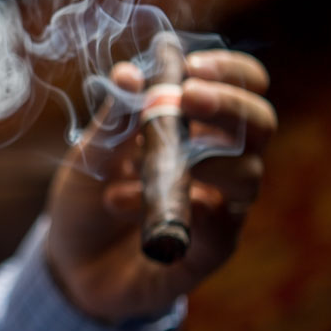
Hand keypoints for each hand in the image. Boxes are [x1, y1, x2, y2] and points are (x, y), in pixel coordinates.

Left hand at [44, 45, 275, 324]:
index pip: (242, 88)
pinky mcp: (208, 253)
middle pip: (260, 125)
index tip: (191, 65)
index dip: (229, 72)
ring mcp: (219, 209)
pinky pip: (222, 231)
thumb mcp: (90, 156)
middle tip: (188, 97)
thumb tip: (128, 72)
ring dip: (206, 157)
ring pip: (248, 174)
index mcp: (196, 129)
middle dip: (230, 105)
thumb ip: (112, 119)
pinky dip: (195, 211)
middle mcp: (220, 165)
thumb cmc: (87, 201)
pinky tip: (153, 202)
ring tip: (153, 158)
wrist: (69, 266)